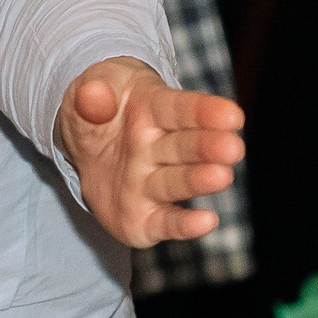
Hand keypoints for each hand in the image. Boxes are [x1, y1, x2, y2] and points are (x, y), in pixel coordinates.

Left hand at [56, 56, 245, 247]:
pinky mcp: (146, 217)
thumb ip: (91, 95)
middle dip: (208, 148)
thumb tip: (93, 95)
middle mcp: (160, 148)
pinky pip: (166, 222)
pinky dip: (185, 225)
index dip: (206, 112)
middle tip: (232, 148)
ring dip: (198, 181)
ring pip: (178, 182)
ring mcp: (154, 183)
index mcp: (153, 109)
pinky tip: (207, 222)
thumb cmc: (98, 110)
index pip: (182, 109)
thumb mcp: (89, 93)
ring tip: (221, 177)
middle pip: (186, 146)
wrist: (85, 146)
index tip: (232, 115)